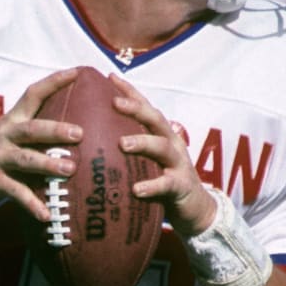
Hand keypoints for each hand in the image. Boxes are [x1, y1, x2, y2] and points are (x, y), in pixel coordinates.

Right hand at [0, 69, 81, 221]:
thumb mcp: (10, 135)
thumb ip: (36, 131)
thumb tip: (77, 125)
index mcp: (12, 121)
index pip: (32, 95)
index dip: (53, 82)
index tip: (76, 72)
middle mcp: (5, 136)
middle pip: (31, 129)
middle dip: (55, 130)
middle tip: (79, 133)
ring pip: (25, 160)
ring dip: (47, 164)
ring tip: (69, 170)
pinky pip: (16, 193)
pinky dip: (32, 204)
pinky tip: (47, 214)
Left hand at [108, 73, 217, 236]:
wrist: (194, 207)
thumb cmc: (161, 179)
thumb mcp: (144, 160)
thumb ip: (125, 148)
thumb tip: (91, 138)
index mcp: (159, 134)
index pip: (145, 107)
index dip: (130, 91)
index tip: (109, 77)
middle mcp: (170, 142)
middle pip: (155, 119)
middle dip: (136, 108)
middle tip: (114, 103)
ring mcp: (178, 163)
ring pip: (162, 147)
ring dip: (142, 142)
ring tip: (122, 144)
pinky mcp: (181, 185)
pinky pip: (167, 184)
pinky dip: (152, 186)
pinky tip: (137, 189)